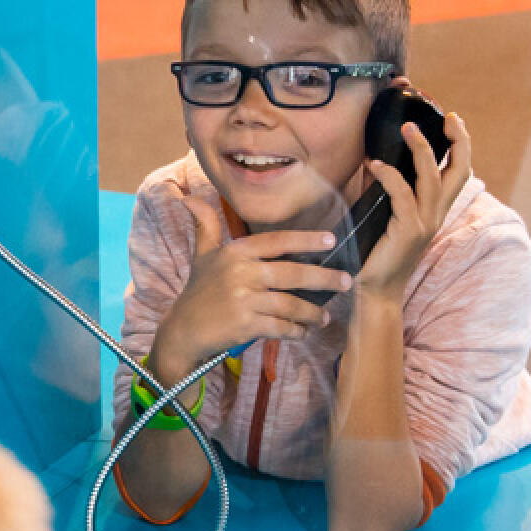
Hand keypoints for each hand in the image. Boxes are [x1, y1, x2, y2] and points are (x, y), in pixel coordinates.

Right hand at [150, 197, 354, 380]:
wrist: (183, 329)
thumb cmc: (198, 290)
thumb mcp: (202, 255)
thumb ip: (205, 225)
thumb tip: (188, 198)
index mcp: (235, 253)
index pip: (277, 241)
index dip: (305, 240)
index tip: (331, 241)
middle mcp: (240, 273)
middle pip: (292, 273)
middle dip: (324, 278)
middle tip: (347, 282)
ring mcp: (243, 300)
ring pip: (290, 304)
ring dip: (312, 313)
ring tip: (325, 317)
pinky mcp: (245, 325)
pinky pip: (280, 327)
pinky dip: (295, 331)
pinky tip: (304, 332)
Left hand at [354, 110, 471, 300]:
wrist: (376, 291)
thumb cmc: (377, 254)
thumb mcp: (386, 215)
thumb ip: (386, 189)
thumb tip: (373, 160)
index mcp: (436, 210)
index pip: (458, 172)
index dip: (461, 145)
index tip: (454, 121)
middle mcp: (436, 214)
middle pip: (459, 170)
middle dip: (457, 140)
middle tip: (448, 117)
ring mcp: (425, 222)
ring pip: (431, 176)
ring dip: (421, 148)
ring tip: (407, 127)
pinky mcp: (408, 230)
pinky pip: (401, 194)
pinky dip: (389, 175)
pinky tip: (374, 165)